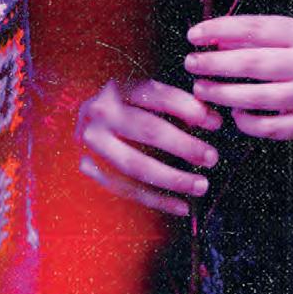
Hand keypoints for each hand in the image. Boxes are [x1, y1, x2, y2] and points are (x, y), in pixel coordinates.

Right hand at [77, 78, 221, 216]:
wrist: (77, 121)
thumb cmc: (120, 106)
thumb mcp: (140, 93)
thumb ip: (171, 103)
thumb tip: (210, 119)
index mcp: (117, 88)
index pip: (157, 95)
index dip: (189, 108)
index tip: (215, 123)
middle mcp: (101, 113)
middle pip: (148, 130)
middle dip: (184, 146)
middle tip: (211, 157)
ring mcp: (93, 143)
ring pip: (136, 166)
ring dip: (173, 178)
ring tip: (201, 185)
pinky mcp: (91, 168)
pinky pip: (127, 190)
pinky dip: (157, 201)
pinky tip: (181, 206)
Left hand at [185, 15, 292, 140]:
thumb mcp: (290, 33)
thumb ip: (254, 35)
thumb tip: (210, 40)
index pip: (254, 28)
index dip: (219, 30)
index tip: (193, 35)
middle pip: (252, 63)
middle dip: (214, 64)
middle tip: (190, 63)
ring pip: (256, 98)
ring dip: (221, 93)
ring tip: (201, 88)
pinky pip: (269, 128)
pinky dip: (245, 121)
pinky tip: (233, 112)